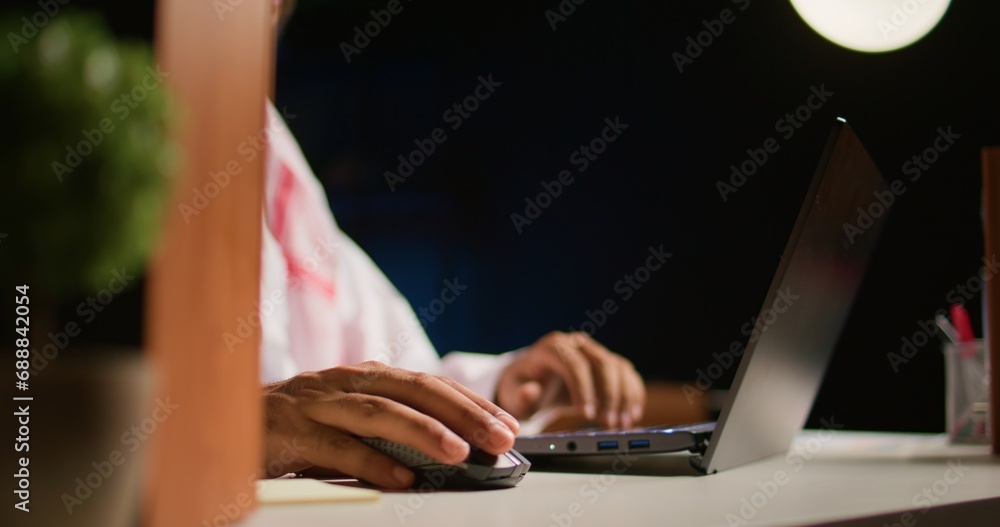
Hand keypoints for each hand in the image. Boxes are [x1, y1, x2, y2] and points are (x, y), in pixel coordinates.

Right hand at [262, 361, 518, 487]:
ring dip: (424, 431)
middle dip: (462, 412)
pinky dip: (371, 462)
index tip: (508, 423)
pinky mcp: (291, 432)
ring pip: (379, 412)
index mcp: (364, 377)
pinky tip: (401, 478)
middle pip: (413, 390)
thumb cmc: (296, 426)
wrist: (224, 421)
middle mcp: (344, 383)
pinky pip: (336, 448)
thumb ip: (391, 430)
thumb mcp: (348, 421)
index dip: (471, 402)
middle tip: (500, 437)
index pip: (429, 384)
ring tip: (460, 452)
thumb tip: (452, 450)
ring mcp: (317, 405)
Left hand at [496, 331, 644, 428]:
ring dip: (625, 397)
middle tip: (609, 424)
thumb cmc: (522, 387)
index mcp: (553, 348)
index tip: (587, 415)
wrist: (533, 379)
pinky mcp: (607, 362)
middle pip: (603, 363)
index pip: (574, 364)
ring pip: (619, 368)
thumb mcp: (513, 394)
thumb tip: (532, 391)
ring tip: (621, 424)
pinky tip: (631, 415)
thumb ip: (522, 396)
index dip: (584, 389)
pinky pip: (627, 374)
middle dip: (609, 395)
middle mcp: (577, 344)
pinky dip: (633, 394)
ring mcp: (594, 351)